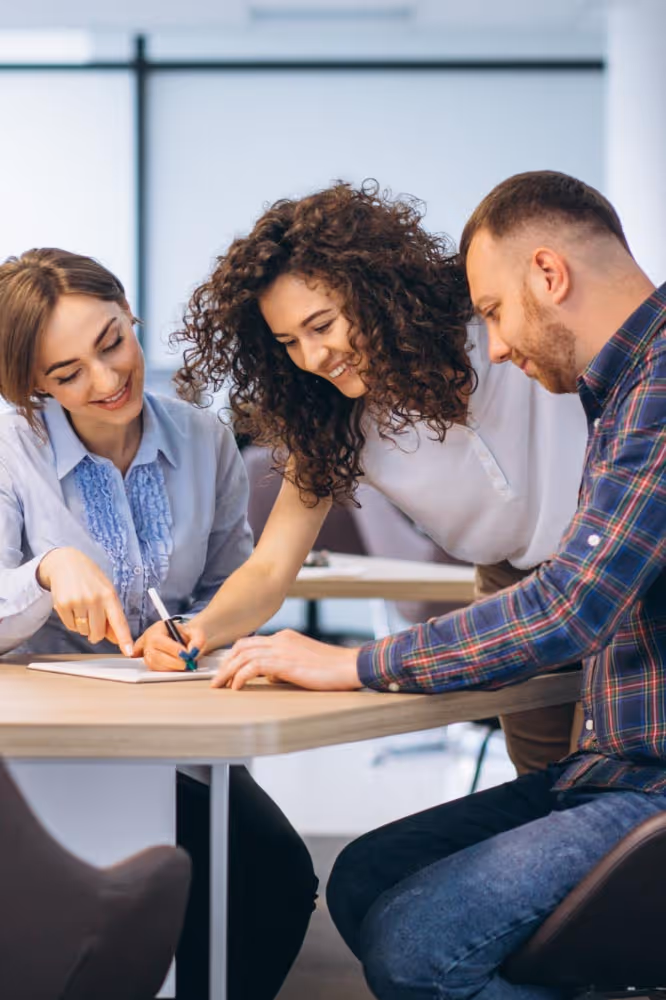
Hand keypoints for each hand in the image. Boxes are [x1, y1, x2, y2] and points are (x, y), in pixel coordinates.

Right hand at [37, 547, 132, 653]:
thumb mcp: (106, 592)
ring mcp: (78, 601)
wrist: (67, 563)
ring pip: (84, 631)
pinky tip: (73, 607)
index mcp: (109, 595)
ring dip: (83, 626)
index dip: (124, 638)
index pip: (119, 621)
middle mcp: (95, 599)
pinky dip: (72, 622)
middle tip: (94, 621)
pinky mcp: (63, 604)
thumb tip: (115, 639)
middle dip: (96, 633)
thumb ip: (112, 615)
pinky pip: (70, 626)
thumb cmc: (90, 579)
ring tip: (82, 608)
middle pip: (98, 632)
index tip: (128, 651)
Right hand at [133, 620, 206, 671]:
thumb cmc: (187, 634)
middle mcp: (149, 640)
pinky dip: (168, 671)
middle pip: (154, 655)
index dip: (172, 649)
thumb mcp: (196, 632)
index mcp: (158, 629)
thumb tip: (194, 651)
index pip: (159, 640)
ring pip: (154, 665)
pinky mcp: (150, 663)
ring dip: (171, 668)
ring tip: (185, 665)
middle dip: (173, 662)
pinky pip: (156, 670)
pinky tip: (178, 667)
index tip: (185, 654)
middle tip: (187, 664)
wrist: (184, 639)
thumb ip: (198, 639)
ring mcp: (147, 653)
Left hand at [211, 629, 362, 690]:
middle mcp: (280, 639)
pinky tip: (236, 687)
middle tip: (216, 679)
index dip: (235, 656)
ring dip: (228, 671)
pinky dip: (240, 676)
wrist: (349, 666)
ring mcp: (282, 649)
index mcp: (285, 637)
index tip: (226, 670)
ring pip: (243, 655)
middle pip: (242, 647)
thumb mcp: (303, 664)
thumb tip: (269, 677)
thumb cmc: (332, 669)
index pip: (252, 643)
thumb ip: (284, 667)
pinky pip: (253, 666)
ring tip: (220, 685)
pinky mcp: (284, 662)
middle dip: (225, 663)